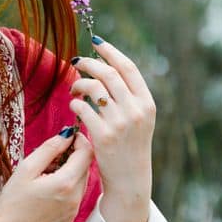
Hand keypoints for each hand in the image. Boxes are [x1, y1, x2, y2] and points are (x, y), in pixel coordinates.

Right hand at [0, 128, 94, 221]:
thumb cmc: (12, 202)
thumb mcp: (27, 168)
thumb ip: (49, 148)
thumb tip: (67, 135)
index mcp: (66, 183)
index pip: (86, 153)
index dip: (81, 140)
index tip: (70, 135)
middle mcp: (75, 198)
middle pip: (86, 167)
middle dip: (73, 156)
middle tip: (51, 156)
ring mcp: (74, 210)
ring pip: (81, 181)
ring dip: (70, 171)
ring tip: (46, 174)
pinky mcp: (70, 219)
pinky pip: (76, 196)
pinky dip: (67, 187)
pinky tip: (48, 190)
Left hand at [68, 37, 154, 199]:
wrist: (130, 179)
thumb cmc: (131, 144)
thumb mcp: (140, 118)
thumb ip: (129, 96)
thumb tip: (107, 67)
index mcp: (147, 103)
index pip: (128, 68)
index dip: (111, 51)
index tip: (96, 42)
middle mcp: (136, 111)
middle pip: (109, 74)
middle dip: (89, 63)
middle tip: (77, 62)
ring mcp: (120, 124)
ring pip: (94, 88)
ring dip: (79, 83)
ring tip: (74, 88)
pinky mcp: (103, 136)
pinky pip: (83, 109)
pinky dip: (75, 103)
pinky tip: (74, 105)